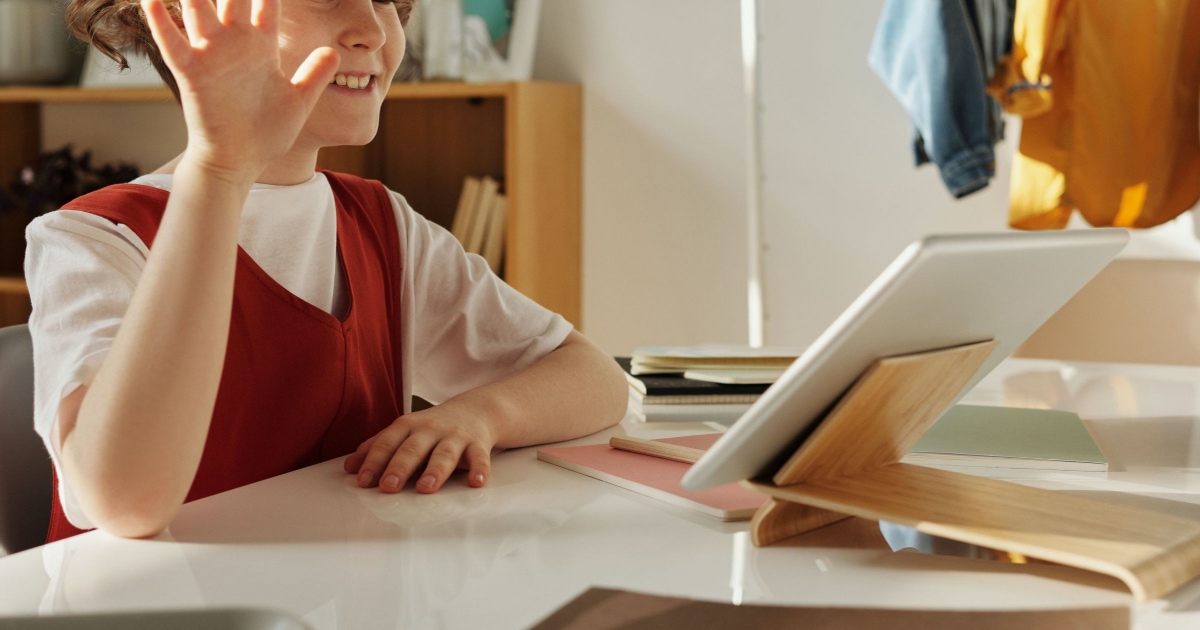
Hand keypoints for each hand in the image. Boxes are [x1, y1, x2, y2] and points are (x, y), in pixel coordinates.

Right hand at [141, 0, 338, 181]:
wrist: (241, 160)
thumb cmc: (267, 131)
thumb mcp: (298, 100)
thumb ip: (314, 74)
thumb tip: (335, 51)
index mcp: (260, 44)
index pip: (266, 1)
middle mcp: (234, 42)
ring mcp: (210, 55)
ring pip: (198, 8)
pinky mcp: (191, 74)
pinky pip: (172, 42)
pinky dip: (161, 20)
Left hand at [344, 406, 495, 492]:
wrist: (476, 410)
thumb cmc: (433, 427)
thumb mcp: (404, 431)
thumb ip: (378, 447)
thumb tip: (349, 468)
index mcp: (408, 426)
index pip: (387, 443)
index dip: (374, 462)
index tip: (363, 481)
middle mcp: (430, 430)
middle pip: (413, 449)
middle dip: (400, 467)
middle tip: (389, 487)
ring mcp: (455, 437)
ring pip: (444, 454)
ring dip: (435, 471)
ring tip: (426, 488)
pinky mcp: (478, 444)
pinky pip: (480, 458)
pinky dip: (479, 470)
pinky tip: (475, 483)